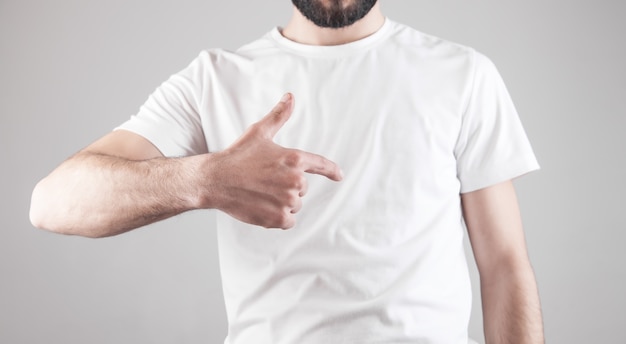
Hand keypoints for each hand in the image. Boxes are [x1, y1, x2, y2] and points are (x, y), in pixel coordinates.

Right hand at [204, 93, 342, 228]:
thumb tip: (290, 97)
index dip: (331, 171)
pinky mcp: (279, 217)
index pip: (320, 165)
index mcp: (294, 159)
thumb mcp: (259, 132)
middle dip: (286, 187)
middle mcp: (295, 180)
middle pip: (301, 189)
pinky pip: (288, 221)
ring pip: (294, 205)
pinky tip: (261, 207)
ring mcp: (287, 200)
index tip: (339, 175)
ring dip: (281, 203)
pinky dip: (277, 218)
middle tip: (264, 181)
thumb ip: (279, 116)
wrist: (215, 180)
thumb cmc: (237, 156)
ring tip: (260, 194)